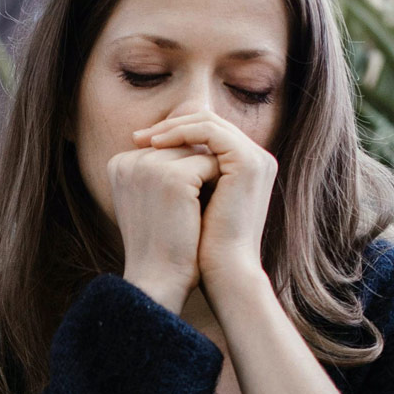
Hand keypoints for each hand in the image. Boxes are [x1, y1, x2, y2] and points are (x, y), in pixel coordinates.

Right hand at [108, 141, 221, 310]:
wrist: (159, 280)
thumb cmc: (161, 244)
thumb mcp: (151, 200)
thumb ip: (162, 169)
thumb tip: (198, 144)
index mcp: (120, 163)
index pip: (166, 147)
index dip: (185, 172)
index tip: (183, 203)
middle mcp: (129, 159)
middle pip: (182, 146)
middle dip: (198, 170)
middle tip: (198, 206)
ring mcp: (149, 166)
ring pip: (197, 151)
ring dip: (209, 175)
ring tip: (203, 207)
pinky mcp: (172, 177)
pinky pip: (210, 163)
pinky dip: (218, 183)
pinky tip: (211, 207)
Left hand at [133, 111, 275, 283]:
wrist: (224, 271)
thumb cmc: (203, 245)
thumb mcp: (191, 201)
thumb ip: (184, 175)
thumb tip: (151, 154)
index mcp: (246, 167)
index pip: (208, 133)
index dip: (174, 134)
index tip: (141, 144)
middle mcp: (256, 158)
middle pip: (208, 122)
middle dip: (170, 126)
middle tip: (137, 138)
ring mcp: (256, 158)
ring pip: (208, 122)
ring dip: (172, 127)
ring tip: (144, 141)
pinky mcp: (248, 162)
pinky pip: (210, 131)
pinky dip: (181, 133)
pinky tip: (157, 146)